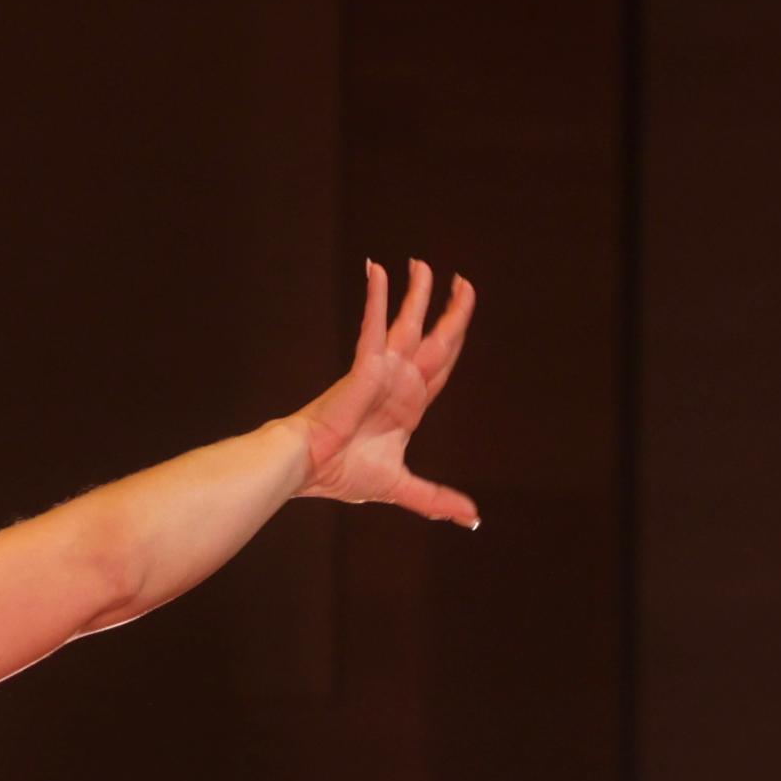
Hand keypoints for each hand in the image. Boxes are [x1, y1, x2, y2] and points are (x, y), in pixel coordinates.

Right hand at [289, 258, 479, 527]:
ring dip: (418, 293)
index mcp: (410, 405)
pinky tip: (379, 270)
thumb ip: (436, 498)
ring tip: (423, 263)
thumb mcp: (401, 486)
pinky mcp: (365, 366)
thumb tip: (472, 518)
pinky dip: (377, 298)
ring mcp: (384, 369)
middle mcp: (400, 381)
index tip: (462, 312)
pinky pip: (375, 324)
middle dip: (453, 309)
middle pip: (437, 338)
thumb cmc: (342, 473)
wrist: (307, 468)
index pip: (443, 366)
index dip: (457, 339)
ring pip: (409, 323)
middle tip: (463, 280)